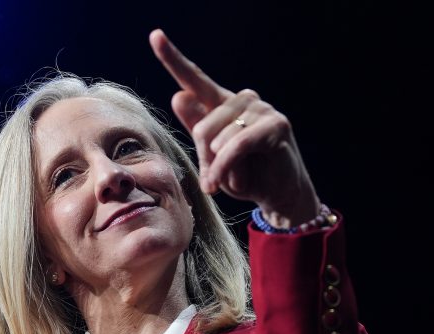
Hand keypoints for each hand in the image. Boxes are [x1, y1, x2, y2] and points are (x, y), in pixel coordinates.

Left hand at [149, 29, 319, 226]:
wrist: (278, 196)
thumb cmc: (244, 175)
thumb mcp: (212, 157)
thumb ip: (197, 129)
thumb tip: (179, 95)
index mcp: (221, 104)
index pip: (194, 79)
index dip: (173, 59)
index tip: (155, 36)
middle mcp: (241, 99)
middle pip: (201, 127)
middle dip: (206, 161)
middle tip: (217, 178)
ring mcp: (261, 109)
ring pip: (218, 139)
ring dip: (221, 169)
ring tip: (236, 177)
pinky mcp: (276, 125)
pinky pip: (236, 146)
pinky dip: (228, 168)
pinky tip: (233, 182)